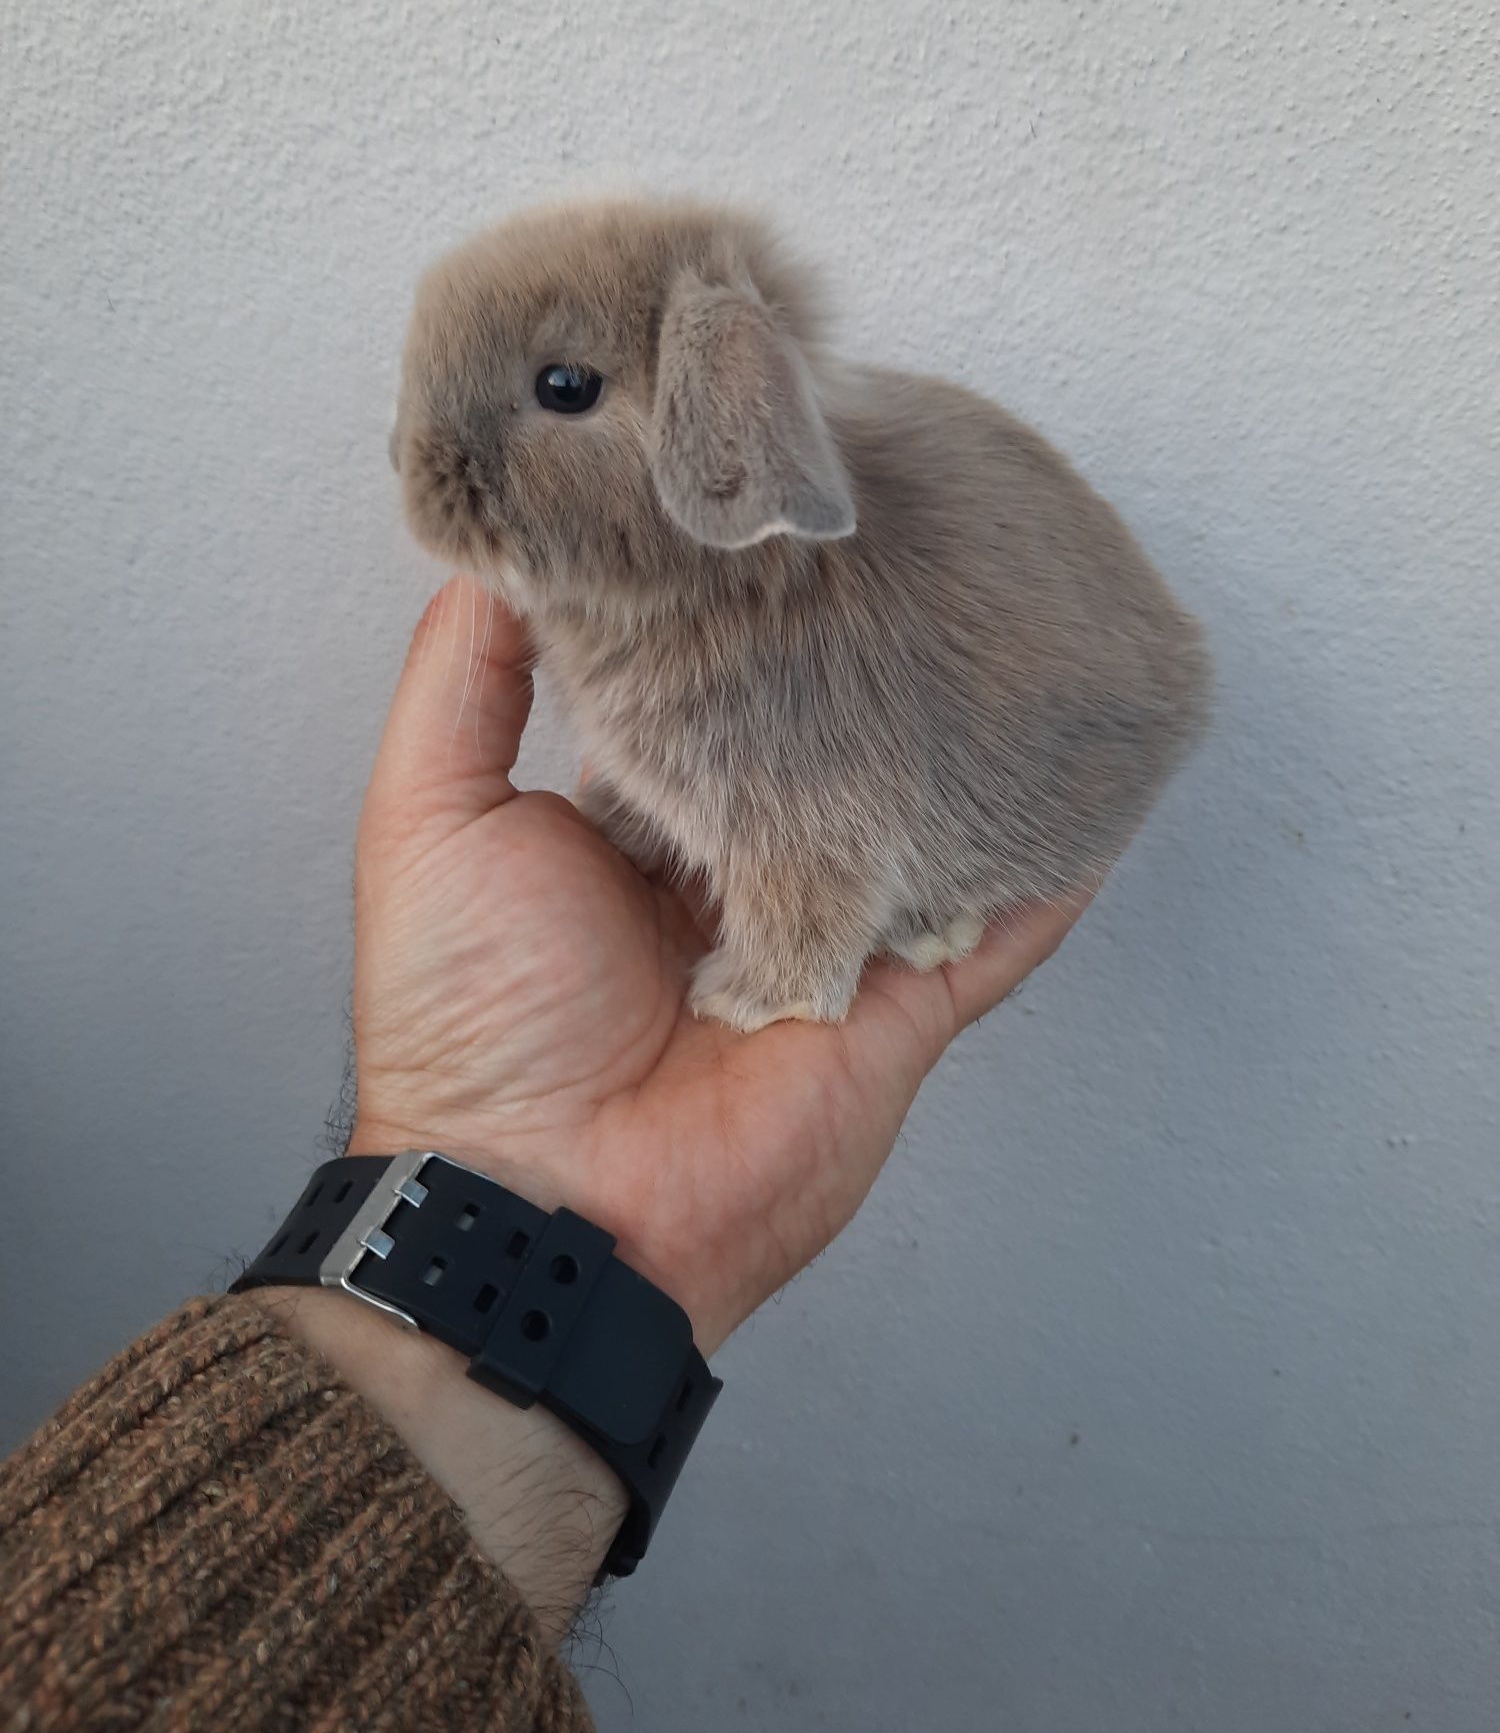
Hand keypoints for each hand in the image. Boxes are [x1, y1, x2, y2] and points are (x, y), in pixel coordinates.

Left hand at [350, 578, 1090, 1352]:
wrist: (544, 1200)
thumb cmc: (471, 1018)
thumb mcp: (431, 814)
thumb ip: (468, 681)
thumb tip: (502, 553)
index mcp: (636, 832)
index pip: (707, 700)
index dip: (738, 627)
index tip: (778, 533)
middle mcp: (737, 876)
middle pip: (824, 757)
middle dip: (861, 677)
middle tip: (917, 556)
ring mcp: (826, 941)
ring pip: (919, 827)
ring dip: (963, 754)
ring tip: (1017, 642)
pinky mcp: (897, 1008)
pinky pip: (996, 928)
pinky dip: (1048, 868)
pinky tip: (1092, 786)